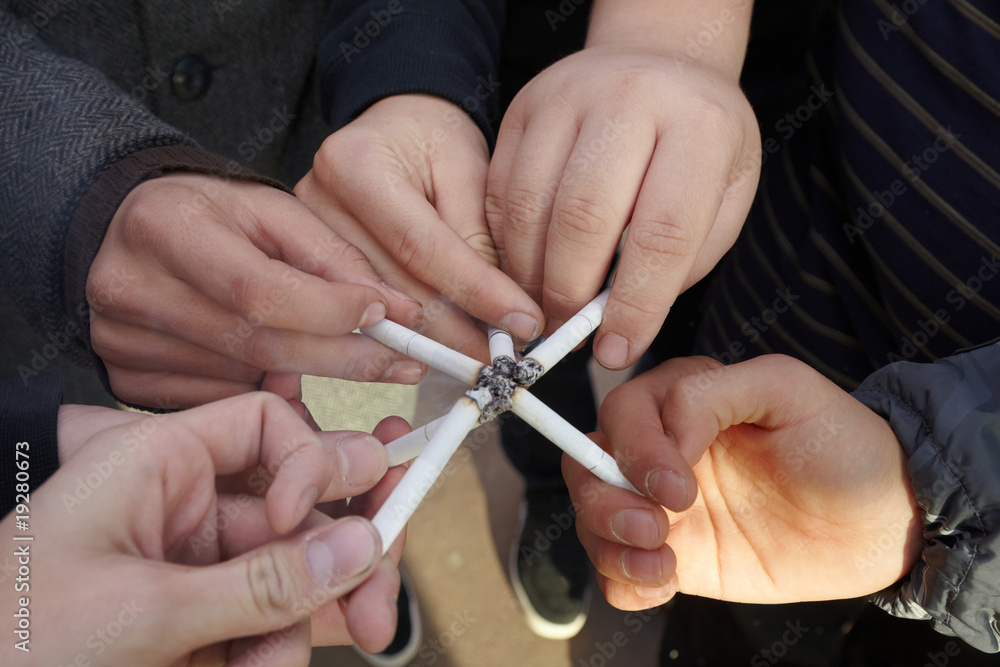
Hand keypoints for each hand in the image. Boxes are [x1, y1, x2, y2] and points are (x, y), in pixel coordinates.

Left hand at [4, 392, 407, 664]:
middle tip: (379, 607)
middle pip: (304, 510)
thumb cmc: (8, 641)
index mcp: (159, 465)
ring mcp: (199, 568)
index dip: (312, 460)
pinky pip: (272, 623)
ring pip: (297, 577)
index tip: (309, 519)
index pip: (269, 425)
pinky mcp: (203, 620)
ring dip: (298, 631)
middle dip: (345, 560)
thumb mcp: (141, 609)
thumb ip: (261, 582)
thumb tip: (360, 546)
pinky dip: (275, 653)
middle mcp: (189, 508)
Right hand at [89, 173, 426, 407]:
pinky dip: (263, 394)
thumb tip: (397, 310)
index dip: (330, 310)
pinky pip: (219, 402)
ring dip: (308, 378)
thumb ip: (335, 256)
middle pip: (259, 344)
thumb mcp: (274, 210)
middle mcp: (133, 287)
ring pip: (246, 380)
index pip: (260, 289)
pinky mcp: (128, 377)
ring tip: (341, 355)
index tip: (387, 316)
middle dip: (343, 357)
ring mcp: (123, 341)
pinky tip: (285, 374)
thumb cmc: (210, 214)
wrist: (132, 230)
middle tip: (400, 360)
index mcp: (165, 227)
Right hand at [295, 94, 543, 356]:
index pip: (422, 245)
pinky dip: (406, 336)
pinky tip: (439, 347)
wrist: (394, 128)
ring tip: (480, 353)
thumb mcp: (469, 171)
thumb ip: (479, 238)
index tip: (521, 322)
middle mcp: (315, 201)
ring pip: (378, 312)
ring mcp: (303, 237)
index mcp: (356, 163)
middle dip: (457, 330)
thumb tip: (504, 312)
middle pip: (394, 288)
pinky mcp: (306, 264)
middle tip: (504, 355)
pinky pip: (360, 315)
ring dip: (435, 341)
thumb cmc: (433, 141)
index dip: (475, 291)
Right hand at [486, 45, 760, 367]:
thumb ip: (682, 259)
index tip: (616, 350)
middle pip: (582, 218)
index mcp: (700, 126)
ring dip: (528, 274)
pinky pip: (499, 188)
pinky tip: (524, 266)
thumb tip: (614, 322)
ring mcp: (568, 94)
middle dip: (568, 293)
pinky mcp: (523, 104)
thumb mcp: (724, 197)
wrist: (658, 62)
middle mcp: (631, 98)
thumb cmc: (697, 144)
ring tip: (542, 306)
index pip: (662, 234)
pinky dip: (505, 241)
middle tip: (568, 333)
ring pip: (528, 204)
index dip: (635, 306)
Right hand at [565, 355, 922, 609]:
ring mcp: (662, 507)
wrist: (879, 523)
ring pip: (592, 519)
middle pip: (587, 465)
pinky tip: (663, 584)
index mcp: (682, 401)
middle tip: (657, 528)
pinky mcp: (675, 554)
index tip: (678, 486)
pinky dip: (623, 583)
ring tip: (664, 565)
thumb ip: (714, 390)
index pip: (623, 414)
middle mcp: (662, 451)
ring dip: (610, 545)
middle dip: (607, 501)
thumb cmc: (842, 445)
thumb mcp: (788, 389)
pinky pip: (618, 571)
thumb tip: (666, 431)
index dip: (637, 451)